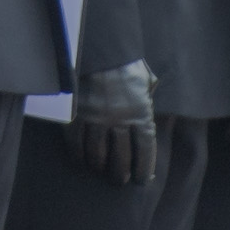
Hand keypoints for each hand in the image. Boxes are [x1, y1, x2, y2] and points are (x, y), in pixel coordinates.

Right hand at [65, 59, 159, 186]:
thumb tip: (153, 100)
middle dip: (121, 174)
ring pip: (97, 154)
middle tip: (119, 180)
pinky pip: (76, 143)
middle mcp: (119, 120)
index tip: (142, 178)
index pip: (145, 150)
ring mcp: (96, 119)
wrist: (99, 49)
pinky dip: (78, 155)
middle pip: (121, 157)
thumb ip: (149, 96)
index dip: (144, 168)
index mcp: (141, 113)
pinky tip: (81, 161)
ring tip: (100, 171)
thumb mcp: (146, 80)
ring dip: (99, 167)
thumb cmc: (126, 64)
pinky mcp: (76, 115)